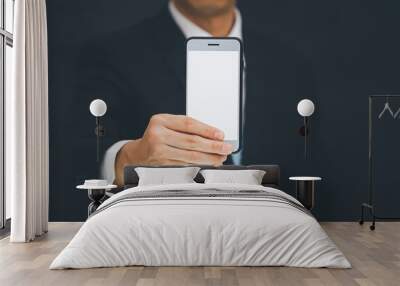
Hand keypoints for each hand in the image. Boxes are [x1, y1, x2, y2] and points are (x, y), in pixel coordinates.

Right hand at [114, 114, 232, 184]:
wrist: (137, 153)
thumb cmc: (157, 137)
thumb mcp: (167, 125)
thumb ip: (187, 128)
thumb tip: (214, 136)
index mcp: (160, 121)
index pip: (188, 124)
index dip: (207, 130)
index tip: (221, 135)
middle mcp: (158, 135)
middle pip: (192, 142)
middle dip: (213, 146)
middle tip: (226, 147)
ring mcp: (159, 152)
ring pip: (190, 156)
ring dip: (210, 158)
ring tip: (221, 157)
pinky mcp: (162, 166)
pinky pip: (186, 165)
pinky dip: (200, 165)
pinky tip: (209, 163)